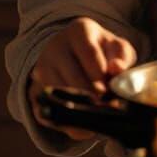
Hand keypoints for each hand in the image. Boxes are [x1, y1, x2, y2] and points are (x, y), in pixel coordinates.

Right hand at [29, 16, 136, 140]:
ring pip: (59, 95)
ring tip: (97, 116)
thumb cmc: (103, 52)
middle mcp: (55, 47)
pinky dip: (66, 122)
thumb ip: (122, 57)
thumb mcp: (117, 49)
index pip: (89, 53)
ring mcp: (42, 69)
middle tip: (105, 109)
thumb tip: (116, 69)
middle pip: (72, 77)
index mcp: (79, 30)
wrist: (77, 56)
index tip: (107, 93)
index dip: (99, 76)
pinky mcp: (34, 91)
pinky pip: (48, 112)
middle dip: (91, 96)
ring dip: (79, 109)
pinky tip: (83, 125)